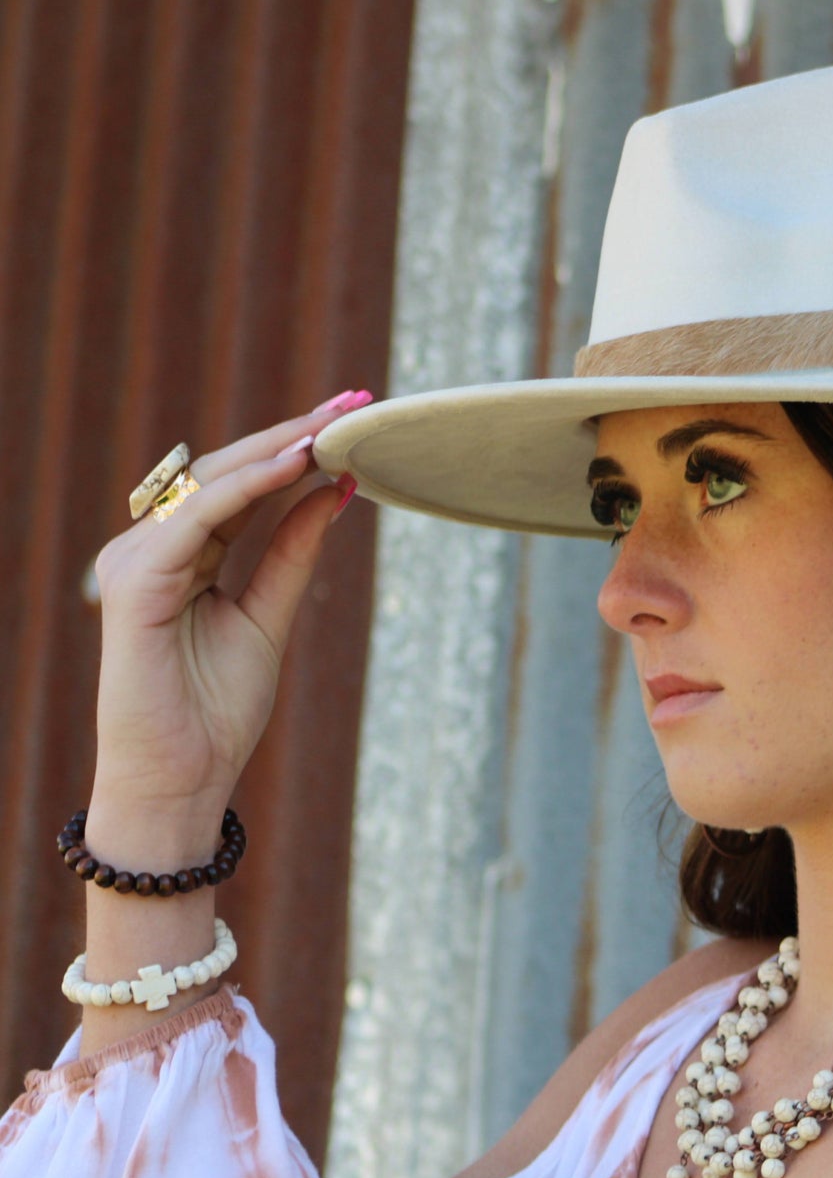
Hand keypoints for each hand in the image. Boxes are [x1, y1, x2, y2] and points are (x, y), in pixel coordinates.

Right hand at [89, 396, 367, 828]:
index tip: (351, 418)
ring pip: (213, 484)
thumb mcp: (271, 616)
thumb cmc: (217, 709)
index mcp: (187, 555)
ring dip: (276, 449)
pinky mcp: (135, 581)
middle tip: (353, 400)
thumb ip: (293, 553)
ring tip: (333, 422)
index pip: (247, 487)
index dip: (297, 450)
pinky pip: (197, 520)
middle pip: (230, 473)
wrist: (182, 778)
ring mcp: (138, 559)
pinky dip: (247, 490)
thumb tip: (335, 491)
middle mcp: (156, 547)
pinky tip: (294, 465)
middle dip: (294, 433)